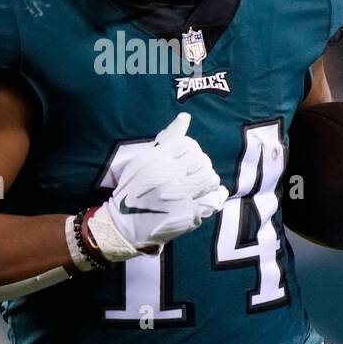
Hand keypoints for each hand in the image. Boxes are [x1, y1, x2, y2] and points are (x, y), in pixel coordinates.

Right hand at [84, 113, 228, 262]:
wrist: (126, 226)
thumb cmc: (135, 189)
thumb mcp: (143, 161)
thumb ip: (167, 139)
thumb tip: (186, 117)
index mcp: (154, 161)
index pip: (188, 144)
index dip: (191, 150)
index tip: (186, 160)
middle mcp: (166, 177)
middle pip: (201, 160)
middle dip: (200, 165)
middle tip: (193, 174)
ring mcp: (179, 197)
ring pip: (211, 177)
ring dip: (209, 180)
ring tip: (199, 185)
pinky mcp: (188, 215)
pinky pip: (215, 199)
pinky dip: (217, 196)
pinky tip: (210, 196)